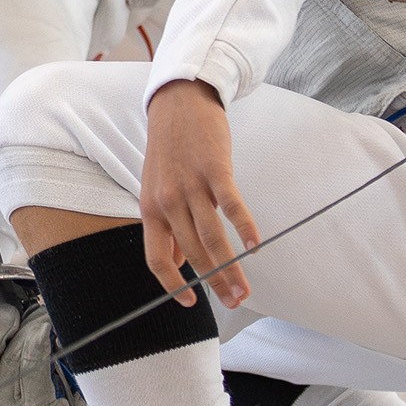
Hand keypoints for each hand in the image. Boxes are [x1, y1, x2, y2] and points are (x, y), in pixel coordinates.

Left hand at [140, 80, 259, 310]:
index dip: (173, 285)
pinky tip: (254, 246)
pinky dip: (244, 228)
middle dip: (214, 283)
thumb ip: (167, 223)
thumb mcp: (157, 187)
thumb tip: (178, 259)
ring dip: (230, 268)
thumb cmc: (170, 147)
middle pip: (192, 254)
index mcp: (150, 209)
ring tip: (244, 289)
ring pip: (212, 237)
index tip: (191, 302)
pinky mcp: (214, 170)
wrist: (178, 102)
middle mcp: (168, 201)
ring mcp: (191, 185)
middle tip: (234, 303)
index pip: (157, 259)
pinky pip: (231, 206)